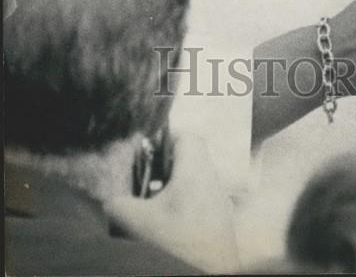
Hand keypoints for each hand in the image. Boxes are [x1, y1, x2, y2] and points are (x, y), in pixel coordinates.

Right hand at [106, 132, 239, 273]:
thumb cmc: (174, 245)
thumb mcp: (134, 223)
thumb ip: (117, 203)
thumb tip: (108, 198)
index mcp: (197, 173)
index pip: (187, 137)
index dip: (164, 138)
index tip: (144, 151)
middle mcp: (213, 183)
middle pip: (189, 160)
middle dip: (162, 168)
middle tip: (140, 179)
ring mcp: (220, 205)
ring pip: (194, 184)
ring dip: (170, 190)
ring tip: (148, 205)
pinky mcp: (220, 225)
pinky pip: (200, 204)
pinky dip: (181, 207)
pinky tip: (163, 225)